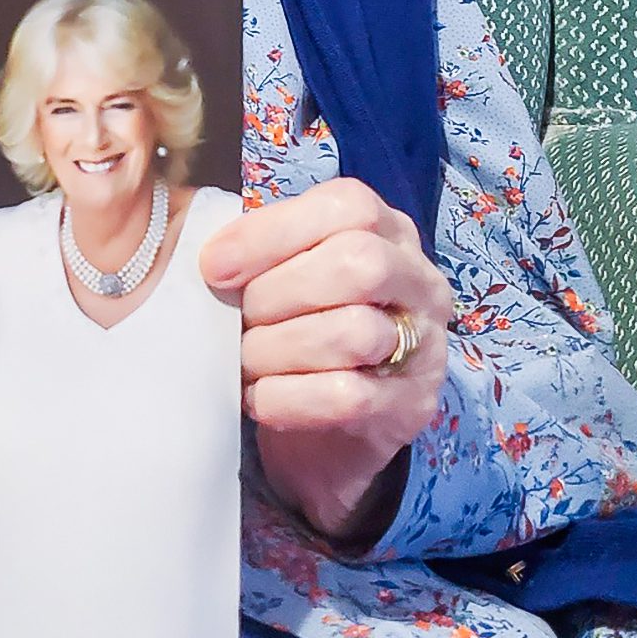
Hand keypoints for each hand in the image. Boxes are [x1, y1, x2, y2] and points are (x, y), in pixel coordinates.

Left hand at [200, 177, 452, 546]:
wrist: (329, 431)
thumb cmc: (298, 332)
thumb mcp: (286, 277)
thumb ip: (261, 252)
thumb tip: (210, 252)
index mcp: (387, 231)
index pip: (346, 206)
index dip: (272, 232)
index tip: (214, 266)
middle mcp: (419, 281)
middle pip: (358, 263)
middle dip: (277, 292)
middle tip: (238, 320)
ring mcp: (425, 346)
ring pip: (354, 332)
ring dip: (278, 348)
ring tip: (244, 361)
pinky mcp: (411, 406)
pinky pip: (347, 396)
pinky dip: (287, 397)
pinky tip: (258, 398)